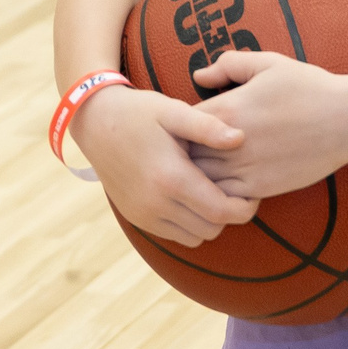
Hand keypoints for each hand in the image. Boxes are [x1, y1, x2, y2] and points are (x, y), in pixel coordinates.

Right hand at [70, 84, 259, 246]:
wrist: (94, 122)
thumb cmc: (139, 112)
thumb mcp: (173, 111)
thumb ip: (208, 127)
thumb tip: (241, 139)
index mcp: (170, 178)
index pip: (221, 212)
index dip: (245, 207)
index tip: (253, 193)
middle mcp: (155, 204)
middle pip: (211, 228)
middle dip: (229, 214)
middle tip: (235, 190)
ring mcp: (143, 214)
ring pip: (194, 237)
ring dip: (208, 221)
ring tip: (212, 192)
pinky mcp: (136, 218)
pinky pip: (174, 235)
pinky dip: (188, 224)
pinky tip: (190, 197)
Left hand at [186, 49, 347, 198]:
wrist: (347, 120)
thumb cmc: (309, 87)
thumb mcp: (269, 63)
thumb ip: (229, 65)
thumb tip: (198, 76)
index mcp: (228, 108)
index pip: (180, 123)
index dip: (175, 125)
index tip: (180, 125)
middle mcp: (231, 142)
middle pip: (184, 155)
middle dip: (179, 153)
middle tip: (181, 150)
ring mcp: (246, 168)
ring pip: (200, 181)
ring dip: (195, 176)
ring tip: (196, 169)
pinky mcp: (261, 188)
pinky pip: (225, 198)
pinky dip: (217, 194)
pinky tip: (221, 183)